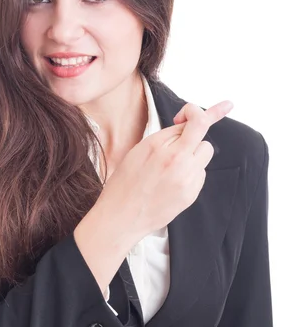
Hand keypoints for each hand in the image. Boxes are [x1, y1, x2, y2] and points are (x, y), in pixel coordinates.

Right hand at [95, 99, 233, 241]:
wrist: (122, 216)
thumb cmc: (125, 182)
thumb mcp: (140, 149)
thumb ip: (166, 136)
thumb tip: (186, 125)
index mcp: (164, 149)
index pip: (197, 122)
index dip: (198, 112)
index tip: (202, 111)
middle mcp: (179, 164)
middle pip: (204, 140)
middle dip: (192, 138)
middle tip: (176, 144)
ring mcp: (188, 182)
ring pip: (204, 157)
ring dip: (192, 156)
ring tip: (171, 166)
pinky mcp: (191, 196)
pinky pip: (200, 175)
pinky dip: (190, 173)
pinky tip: (172, 181)